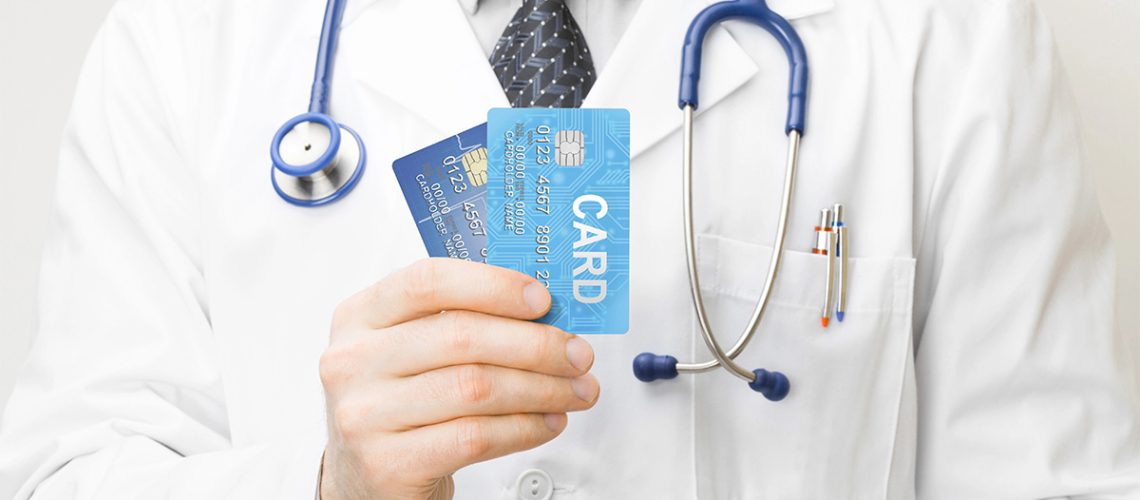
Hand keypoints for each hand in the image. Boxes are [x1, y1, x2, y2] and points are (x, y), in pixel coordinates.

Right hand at [318, 259, 598, 499]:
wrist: (368, 478)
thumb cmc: (402, 404)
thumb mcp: (413, 350)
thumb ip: (465, 321)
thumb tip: (546, 314)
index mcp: (360, 316)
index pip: (428, 282)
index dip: (493, 286)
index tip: (543, 299)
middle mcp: (354, 361)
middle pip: (461, 336)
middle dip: (536, 344)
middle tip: (578, 354)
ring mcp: (365, 414)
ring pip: (475, 388)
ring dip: (542, 389)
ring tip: (575, 391)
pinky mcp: (388, 463)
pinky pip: (475, 437)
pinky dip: (524, 428)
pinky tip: (548, 422)